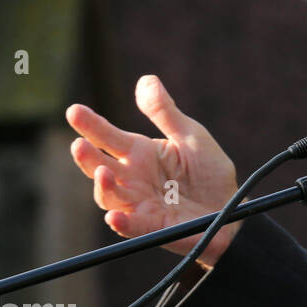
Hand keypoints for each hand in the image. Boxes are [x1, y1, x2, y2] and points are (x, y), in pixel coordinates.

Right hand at [65, 75, 239, 268]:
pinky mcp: (152, 226)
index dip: (91, 125)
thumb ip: (165, 113)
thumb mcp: (191, 136)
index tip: (74, 111)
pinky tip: (115, 216)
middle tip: (79, 144)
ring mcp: (140, 202)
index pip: (110, 137)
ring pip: (110, 195)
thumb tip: (146, 80)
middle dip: (87, 157)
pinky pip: (132, 225)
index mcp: (141, 153)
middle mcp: (133, 178)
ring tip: (103, 173)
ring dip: (103, 186)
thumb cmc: (209, 172)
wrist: (231, 209)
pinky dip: (122, 221)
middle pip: (100, 166)